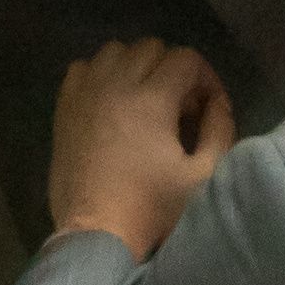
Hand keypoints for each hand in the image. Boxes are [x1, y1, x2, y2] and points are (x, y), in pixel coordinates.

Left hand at [45, 40, 236, 259]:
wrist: (96, 236)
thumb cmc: (151, 209)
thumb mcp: (202, 176)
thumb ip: (219, 132)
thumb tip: (218, 104)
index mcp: (152, 100)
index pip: (186, 59)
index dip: (205, 78)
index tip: (208, 109)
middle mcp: (117, 85)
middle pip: (151, 47)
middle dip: (173, 70)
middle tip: (179, 108)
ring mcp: (86, 94)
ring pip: (115, 51)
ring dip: (136, 67)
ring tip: (144, 101)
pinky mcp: (65, 108)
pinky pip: (82, 68)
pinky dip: (100, 75)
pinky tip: (110, 103)